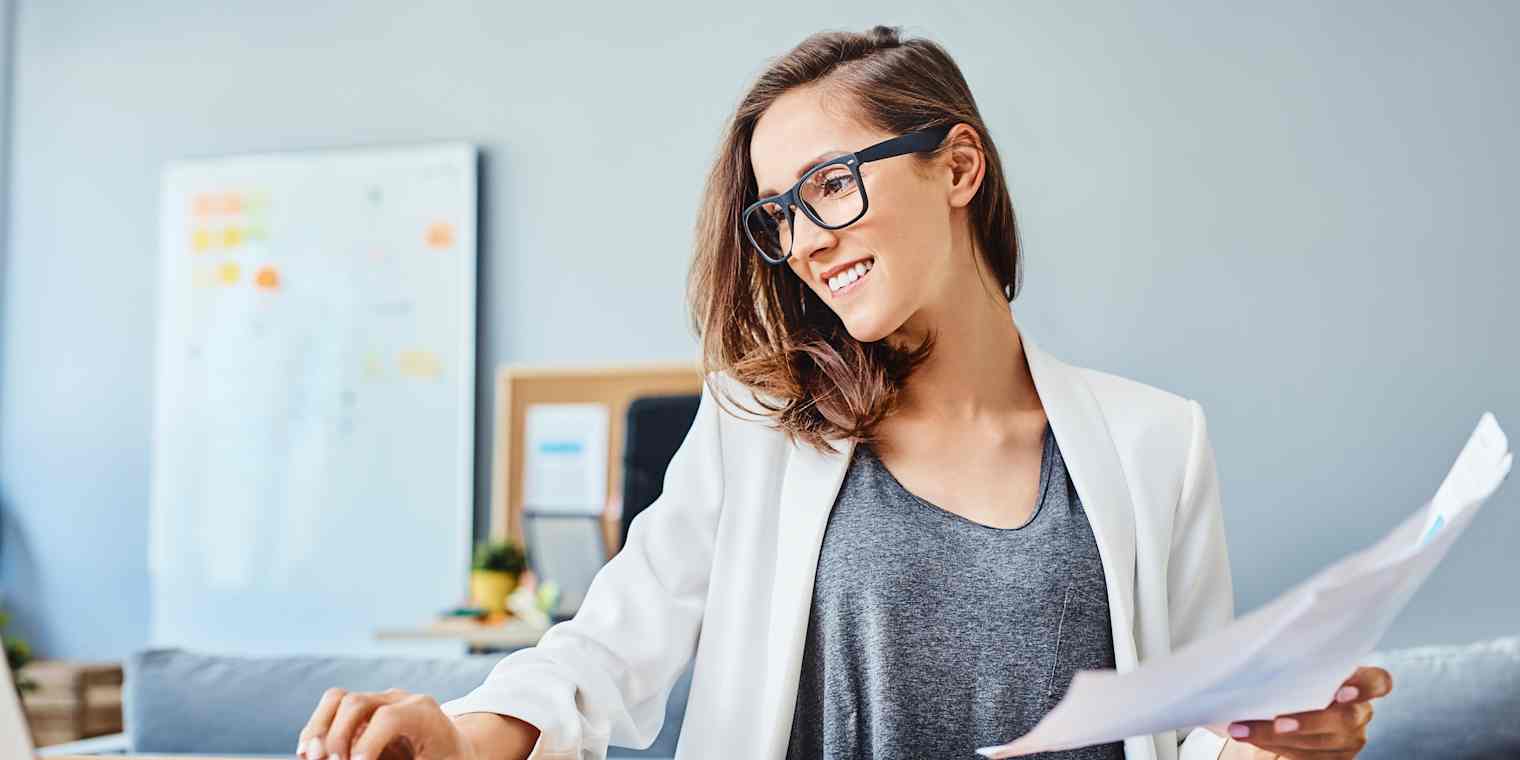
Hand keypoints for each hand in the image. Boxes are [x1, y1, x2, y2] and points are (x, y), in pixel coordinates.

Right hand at [295, 687, 480, 759]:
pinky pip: (333, 708)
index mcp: (425, 714)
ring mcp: (380, 701)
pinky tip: (309, 753)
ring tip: (311, 757)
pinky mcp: (364, 710)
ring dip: (319, 730)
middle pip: (357, 702)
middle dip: (337, 737)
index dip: (368, 743)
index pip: (389, 717)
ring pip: (339, 699)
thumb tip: (362, 758)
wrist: (455, 749)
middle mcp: (401, 700)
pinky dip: (318, 729)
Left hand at [1222, 666, 1393, 758]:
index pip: (1379, 682)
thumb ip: (1299, 662)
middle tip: (1278, 722)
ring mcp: (1352, 739)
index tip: (1340, 691)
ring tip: (1242, 729)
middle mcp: (1361, 712)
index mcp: (1360, 682)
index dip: (1364, 687)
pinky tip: (1250, 736)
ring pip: (1320, 742)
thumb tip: (1259, 657)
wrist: (1296, 708)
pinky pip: (1307, 756)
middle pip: (1346, 719)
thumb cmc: (1298, 677)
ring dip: (1276, 737)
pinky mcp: (1338, 758)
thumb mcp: (1303, 665)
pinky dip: (1274, 745)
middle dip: (1309, 721)